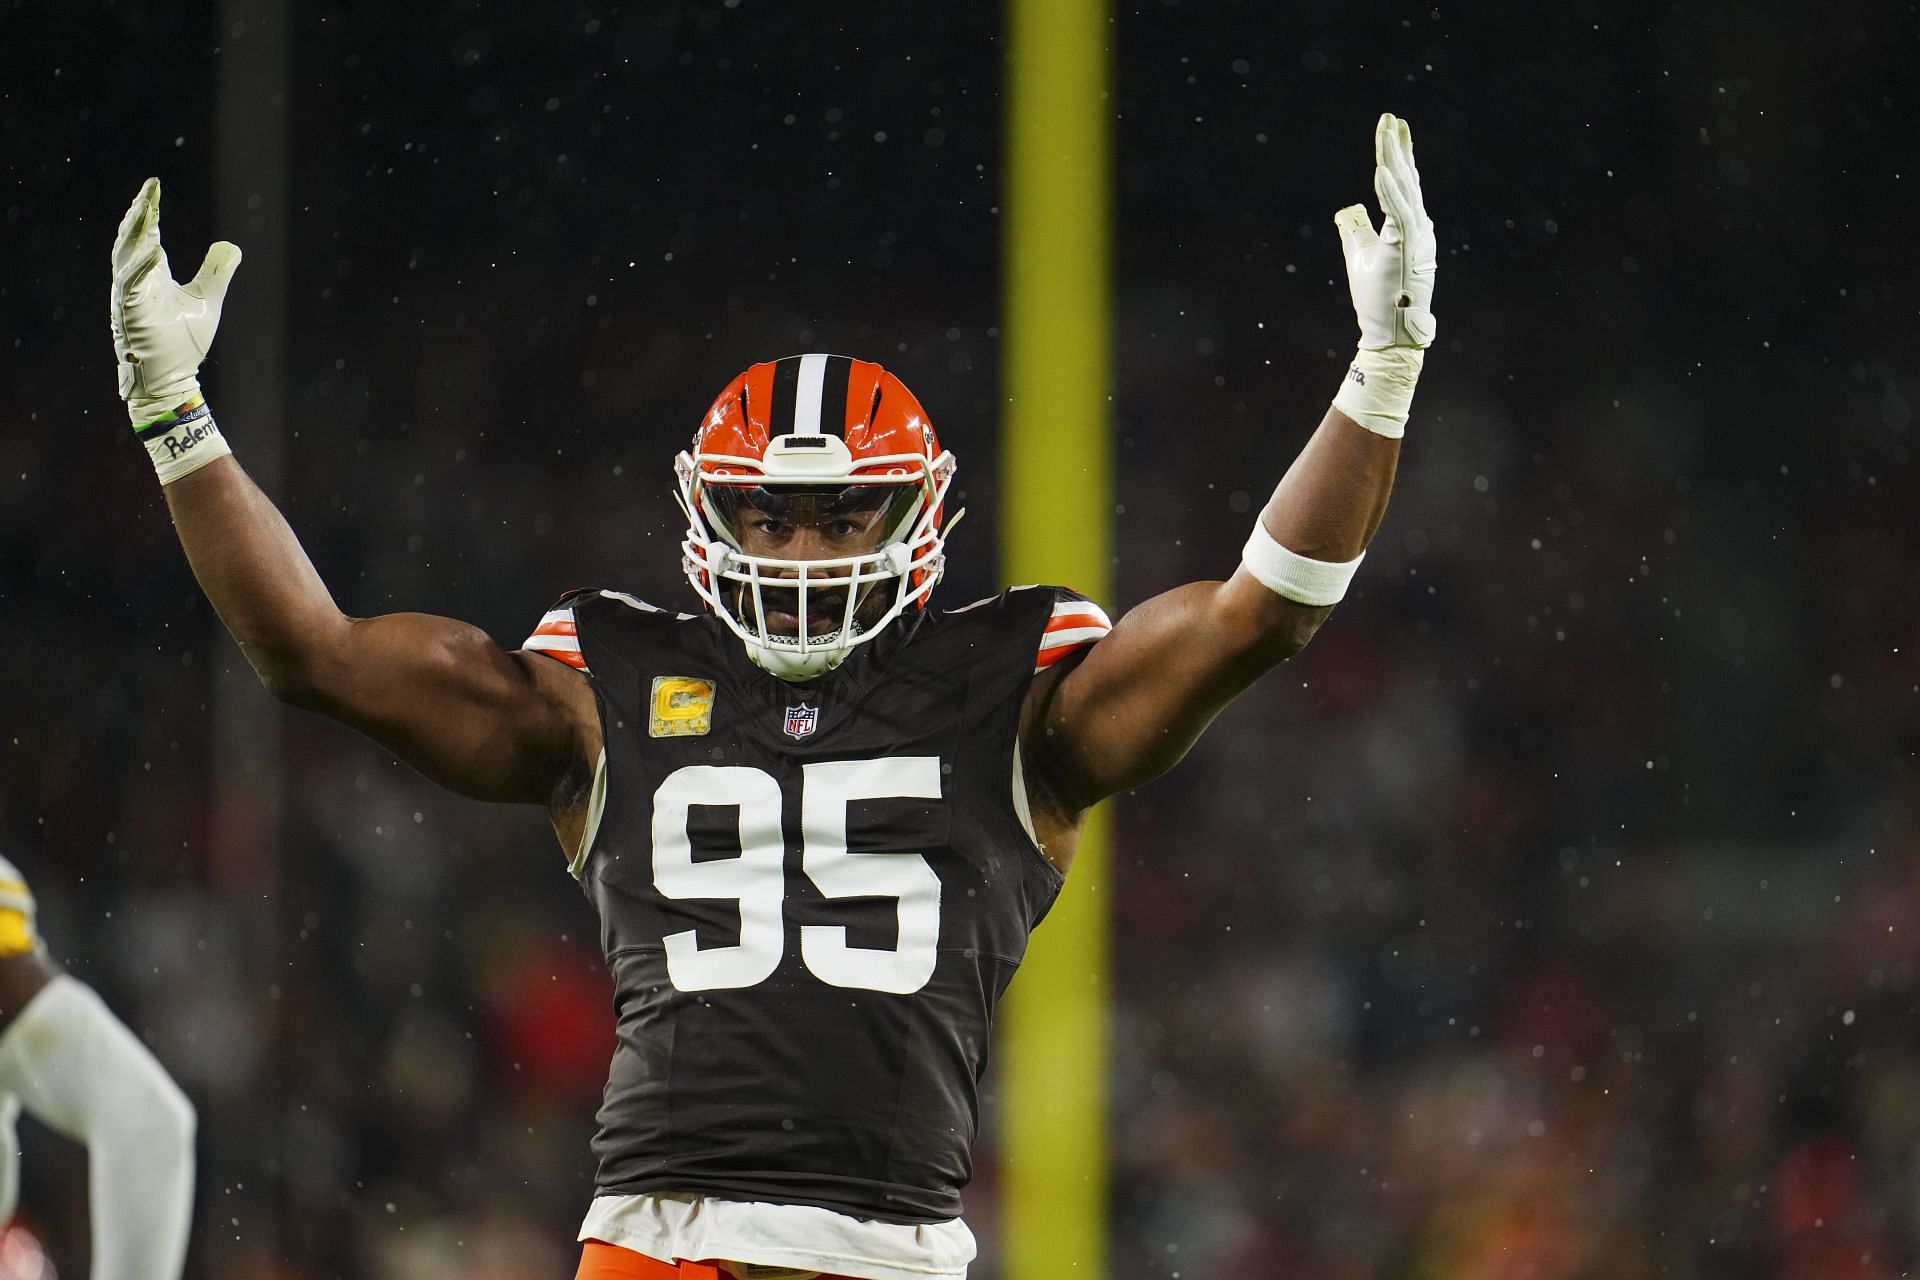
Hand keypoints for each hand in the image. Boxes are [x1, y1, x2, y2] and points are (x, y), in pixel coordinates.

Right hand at [108, 178, 241, 424]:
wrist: (174, 379)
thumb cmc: (184, 343)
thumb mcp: (207, 300)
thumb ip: (216, 272)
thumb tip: (231, 246)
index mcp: (151, 275)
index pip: (146, 235)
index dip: (149, 212)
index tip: (153, 187)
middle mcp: (136, 281)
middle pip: (132, 239)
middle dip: (139, 213)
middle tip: (148, 189)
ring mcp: (129, 296)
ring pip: (126, 256)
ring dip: (135, 232)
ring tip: (145, 208)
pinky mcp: (131, 313)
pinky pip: (131, 285)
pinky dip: (142, 266)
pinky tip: (154, 249)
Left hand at [1334, 113, 1436, 350]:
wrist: (1388, 330)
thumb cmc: (1375, 297)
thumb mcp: (1360, 255)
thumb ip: (1356, 230)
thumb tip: (1348, 209)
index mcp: (1407, 226)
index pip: (1403, 183)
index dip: (1399, 154)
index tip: (1394, 128)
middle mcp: (1416, 226)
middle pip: (1407, 178)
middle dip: (1397, 147)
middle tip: (1391, 118)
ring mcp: (1413, 237)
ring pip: (1404, 189)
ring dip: (1393, 159)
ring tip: (1386, 132)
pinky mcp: (1406, 248)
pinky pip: (1398, 213)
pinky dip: (1390, 191)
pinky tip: (1382, 169)